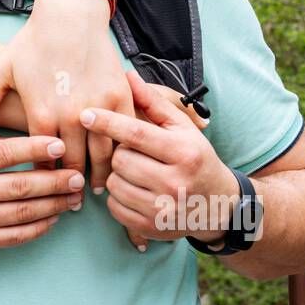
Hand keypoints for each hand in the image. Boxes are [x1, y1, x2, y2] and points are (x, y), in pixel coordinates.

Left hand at [0, 0, 131, 191]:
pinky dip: (122, 153)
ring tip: (94, 189)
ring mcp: (99, 108)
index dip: (43, 183)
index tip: (44, 197)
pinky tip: (117, 163)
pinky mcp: (120, 97)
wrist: (70, 15)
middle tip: (70, 205)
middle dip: (71, 188)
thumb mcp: (1, 70)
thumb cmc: (32, 42)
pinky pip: (124, 135)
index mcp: (42, 114)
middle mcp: (71, 116)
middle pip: (73, 165)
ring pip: (103, 156)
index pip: (42, 163)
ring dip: (99, 175)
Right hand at [0, 130, 84, 253]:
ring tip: (73, 196)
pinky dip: (39, 228)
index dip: (34, 148)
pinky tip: (54, 217)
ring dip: (54, 205)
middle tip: (78, 175)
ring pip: (22, 213)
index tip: (59, 143)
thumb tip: (20, 138)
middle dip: (54, 181)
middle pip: (19, 186)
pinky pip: (15, 236)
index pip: (2, 154)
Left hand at [79, 69, 235, 244]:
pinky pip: (114, 207)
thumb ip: (154, 103)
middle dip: (120, 153)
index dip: (108, 123)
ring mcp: (163, 209)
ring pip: (114, 183)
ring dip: (118, 175)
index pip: (137, 134)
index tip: (85, 114)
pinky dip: (118, 197)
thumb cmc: (196, 159)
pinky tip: (136, 191)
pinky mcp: (151, 228)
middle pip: (120, 159)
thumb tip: (128, 76)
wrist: (218, 206)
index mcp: (184, 152)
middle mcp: (175, 183)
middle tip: (135, 154)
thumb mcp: (183, 128)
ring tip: (137, 172)